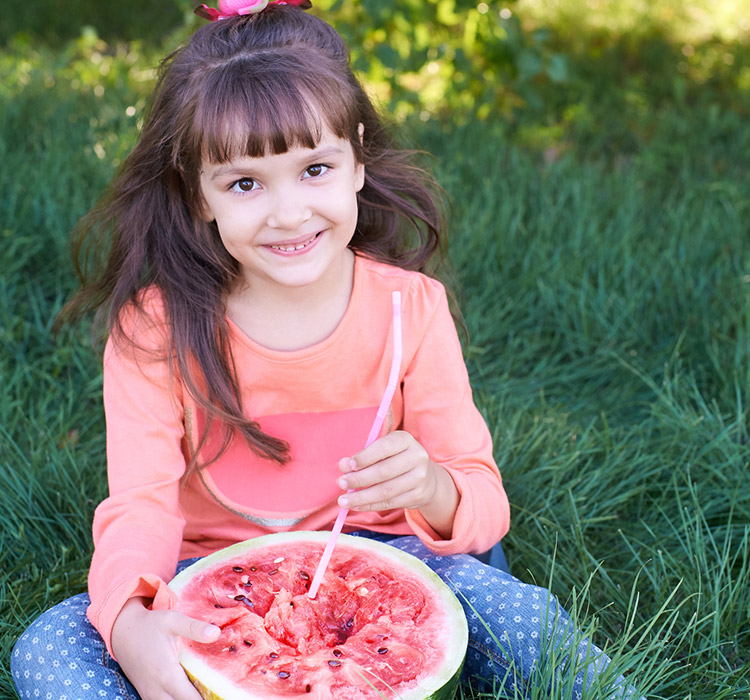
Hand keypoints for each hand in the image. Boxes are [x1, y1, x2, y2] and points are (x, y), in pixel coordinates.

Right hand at [111, 597, 219, 699]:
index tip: (221, 694)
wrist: (122, 631)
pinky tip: (189, 691)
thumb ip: (194, 628)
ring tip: (205, 692)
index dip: (208, 699)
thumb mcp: (173, 621)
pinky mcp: (147, 694)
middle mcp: (157, 690)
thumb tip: (216, 633)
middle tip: (216, 693)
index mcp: (167, 675)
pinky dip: (177, 699)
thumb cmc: (150, 625)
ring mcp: (150, 695)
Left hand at [337, 431, 459, 537]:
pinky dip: (370, 505)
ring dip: (361, 497)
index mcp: (406, 440)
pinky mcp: (418, 495)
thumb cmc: (396, 459)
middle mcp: (416, 457)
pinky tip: (356, 505)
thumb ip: (364, 456)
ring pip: (386, 491)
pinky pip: (389, 503)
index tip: (346, 465)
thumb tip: (343, 466)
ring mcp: (419, 478)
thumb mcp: (384, 451)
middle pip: (384, 471)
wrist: (426, 477)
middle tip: (341, 483)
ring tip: (343, 500)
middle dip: (359, 479)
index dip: (364, 457)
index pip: (384, 447)